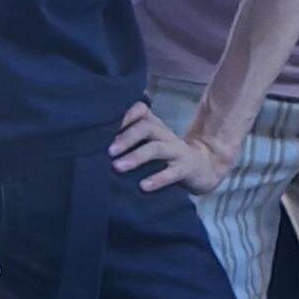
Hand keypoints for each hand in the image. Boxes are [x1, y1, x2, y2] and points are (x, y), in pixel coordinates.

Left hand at [111, 101, 232, 195]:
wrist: (203, 168)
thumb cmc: (166, 156)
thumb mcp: (150, 142)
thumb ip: (130, 138)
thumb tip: (96, 142)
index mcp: (154, 127)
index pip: (141, 111)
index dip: (126, 115)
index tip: (104, 125)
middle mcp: (165, 135)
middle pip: (146, 127)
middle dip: (126, 138)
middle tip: (108, 151)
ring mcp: (177, 151)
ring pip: (156, 149)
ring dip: (136, 157)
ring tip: (117, 167)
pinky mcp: (186, 168)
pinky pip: (172, 172)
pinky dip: (158, 179)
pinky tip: (143, 186)